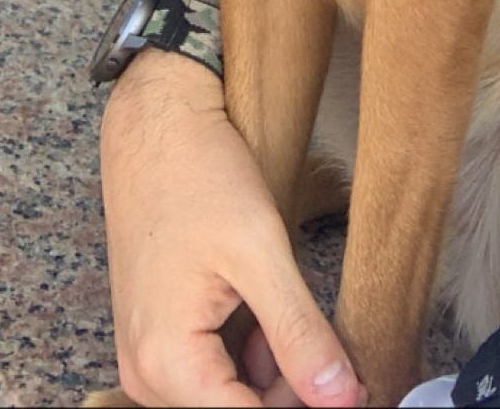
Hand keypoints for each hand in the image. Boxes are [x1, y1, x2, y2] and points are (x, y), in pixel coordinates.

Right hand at [100, 50, 365, 407]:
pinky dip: (248, 349)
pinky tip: (263, 305)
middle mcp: (146, 372)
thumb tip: (342, 397)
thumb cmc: (196, 172)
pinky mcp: (157, 334)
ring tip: (287, 306)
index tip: (352, 390)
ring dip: (271, 369)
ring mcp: (147, 354)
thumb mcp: (260, 250)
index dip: (309, 407)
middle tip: (329, 343)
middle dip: (289, 388)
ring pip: (227, 394)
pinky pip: (211, 369)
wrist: (155, 120)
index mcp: (166, 362)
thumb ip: (299, 332)